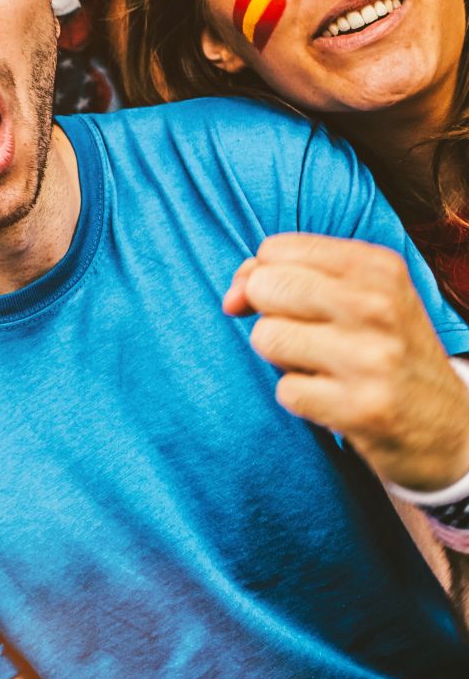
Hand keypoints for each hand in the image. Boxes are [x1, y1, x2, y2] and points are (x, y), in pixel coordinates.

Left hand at [226, 234, 468, 492]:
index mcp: (379, 268)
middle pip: (265, 287)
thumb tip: (231, 298)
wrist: (449, 428)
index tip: (288, 301)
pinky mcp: (361, 408)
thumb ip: (284, 276)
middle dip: (270, 316)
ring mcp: (372, 358)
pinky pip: (285, 391)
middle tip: (310, 337)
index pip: (274, 250)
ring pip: (267, 338)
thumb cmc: (384, 350)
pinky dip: (301, 398)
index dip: (264, 277)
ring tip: (325, 367)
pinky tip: (336, 399)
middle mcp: (378, 306)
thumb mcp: (356, 297)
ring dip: (283, 359)